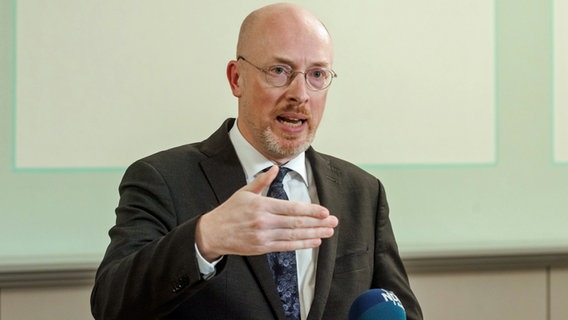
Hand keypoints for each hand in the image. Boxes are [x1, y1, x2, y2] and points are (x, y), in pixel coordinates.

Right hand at [195, 165, 337, 261]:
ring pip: (294, 236)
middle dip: (318, 223)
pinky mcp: (262, 248)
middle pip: (296, 223)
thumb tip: (274, 168)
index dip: (310, 210)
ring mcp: (264, 236)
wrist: (213, 233)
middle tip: (333, 221)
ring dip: (314, 234)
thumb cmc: (229, 211)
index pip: (291, 208)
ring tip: (328, 232)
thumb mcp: (244, 192)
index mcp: (261, 206)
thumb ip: (262, 181)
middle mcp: (264, 222)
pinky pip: (286, 246)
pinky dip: (302, 245)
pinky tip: (314, 242)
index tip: (324, 211)